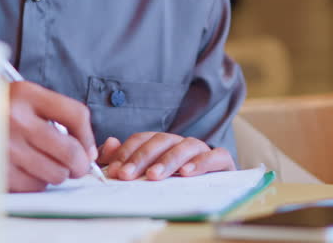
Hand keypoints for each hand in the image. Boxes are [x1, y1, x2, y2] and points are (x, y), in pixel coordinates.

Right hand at [7, 81, 96, 191]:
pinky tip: (27, 170)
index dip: (88, 136)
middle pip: (70, 151)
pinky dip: (37, 182)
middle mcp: (15, 119)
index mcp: (25, 94)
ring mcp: (5, 147)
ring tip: (45, 164)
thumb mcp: (25, 97)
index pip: (75, 114)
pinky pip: (34, 186)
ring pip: (55, 173)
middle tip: (77, 166)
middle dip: (80, 163)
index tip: (88, 148)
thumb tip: (88, 152)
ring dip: (57, 173)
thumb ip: (58, 116)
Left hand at [99, 132, 233, 180]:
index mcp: (162, 143)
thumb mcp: (148, 173)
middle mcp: (181, 142)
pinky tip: (187, 173)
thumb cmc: (176, 183)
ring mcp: (202, 150)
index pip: (142, 139)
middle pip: (161, 140)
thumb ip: (125, 159)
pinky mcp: (222, 161)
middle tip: (127, 175)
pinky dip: (202, 162)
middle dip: (142, 157)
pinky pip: (215, 156)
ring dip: (168, 160)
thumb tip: (109, 143)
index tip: (115, 171)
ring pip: (186, 146)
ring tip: (154, 175)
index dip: (127, 153)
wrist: (214, 194)